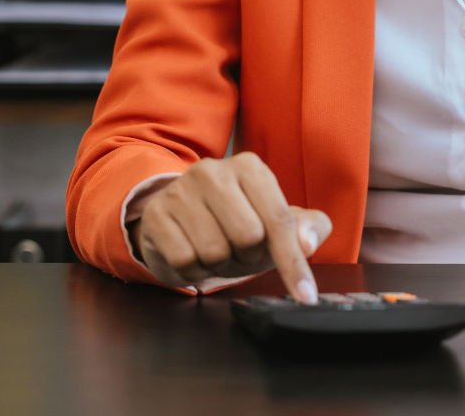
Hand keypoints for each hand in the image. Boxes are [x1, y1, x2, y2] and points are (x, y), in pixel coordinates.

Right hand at [129, 152, 330, 301]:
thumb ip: (308, 228)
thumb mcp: (276, 225)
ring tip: (215, 250)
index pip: (279, 220)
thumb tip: (307, 243)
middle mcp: (214, 171)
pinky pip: (185, 261)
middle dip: (248, 255)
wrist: (180, 223)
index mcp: (250, 168)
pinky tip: (193, 254)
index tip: (305, 295)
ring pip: (215, 251)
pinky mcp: (156, 214)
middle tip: (239, 249)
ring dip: (220, 264)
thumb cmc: (238, 224)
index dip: (293, 262)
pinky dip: (194, 270)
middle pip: (248, 236)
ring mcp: (180, 190)